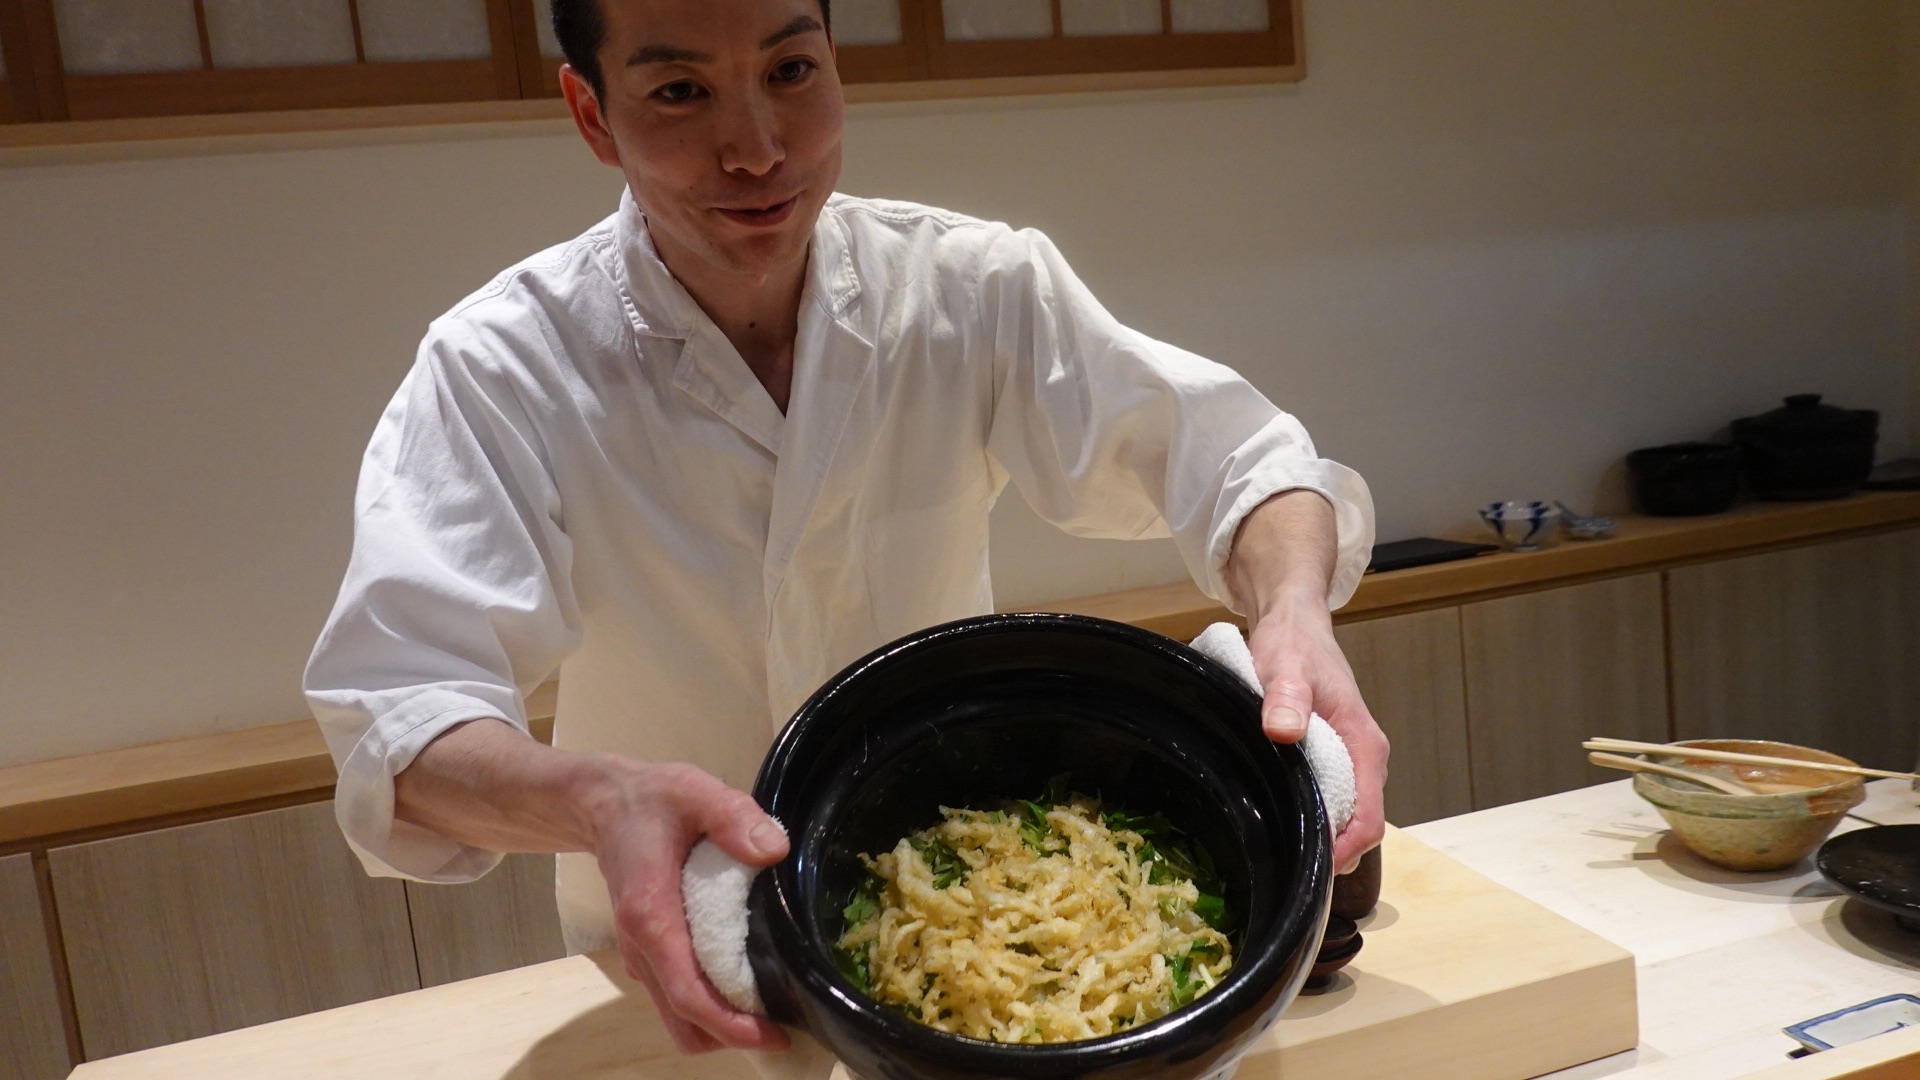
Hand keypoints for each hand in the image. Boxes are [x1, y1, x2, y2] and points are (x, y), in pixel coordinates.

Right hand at [584, 760, 792, 1053]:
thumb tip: (773, 849)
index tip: (773, 1035)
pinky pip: (677, 998)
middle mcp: (641, 948)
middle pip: (684, 1021)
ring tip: (772, 1009)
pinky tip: (747, 986)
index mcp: (651, 916)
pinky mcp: (649, 954)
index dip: (730, 1024)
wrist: (604, 804)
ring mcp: (642, 956)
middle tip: (786, 1026)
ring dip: (721, 1025)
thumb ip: (733, 817)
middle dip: (732, 1036)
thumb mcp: (695, 792)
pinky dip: (710, 1007)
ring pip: (679, 1017)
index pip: (688, 993)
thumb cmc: (650, 800)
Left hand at [1244, 592, 1388, 874]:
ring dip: (1321, 837)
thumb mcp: (1285, 667)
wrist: (1295, 625)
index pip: (1369, 820)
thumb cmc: (1293, 646)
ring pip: (1347, 818)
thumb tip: (1284, 731)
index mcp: (1365, 745)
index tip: (1310, 867)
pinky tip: (1282, 819)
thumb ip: (1285, 697)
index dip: (1343, 851)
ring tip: (1280, 847)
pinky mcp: (1337, 761)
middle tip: (1284, 864)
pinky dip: (1314, 817)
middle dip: (1329, 852)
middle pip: (1360, 828)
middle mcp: (1366, 760)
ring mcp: (1353, 762)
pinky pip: (1333, 802)